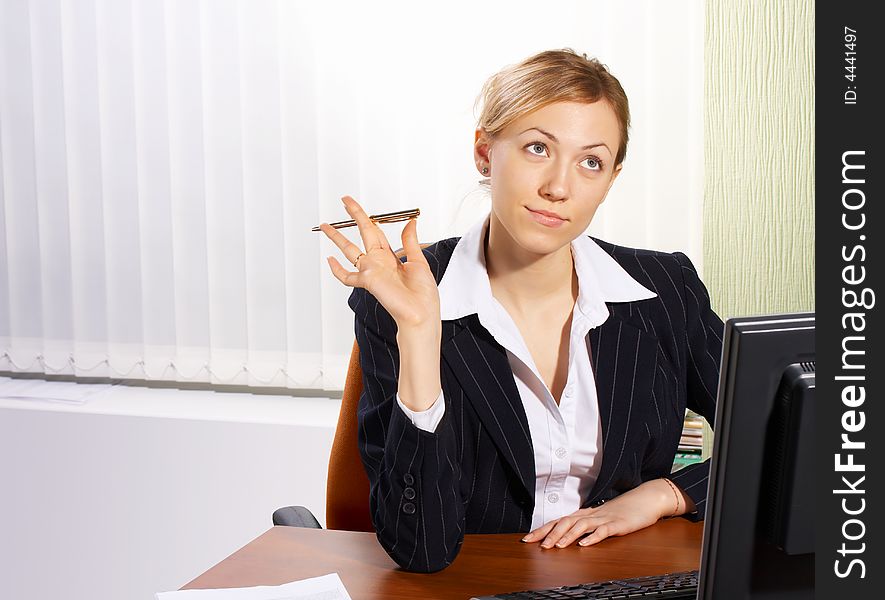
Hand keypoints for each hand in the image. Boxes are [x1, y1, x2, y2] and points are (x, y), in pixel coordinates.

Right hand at [320, 196, 439, 328]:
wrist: (421, 313)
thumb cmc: (423, 294)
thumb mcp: (419, 261)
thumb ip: (410, 241)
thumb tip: (411, 222)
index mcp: (391, 256)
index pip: (377, 231)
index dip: (369, 217)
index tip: (363, 207)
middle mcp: (379, 261)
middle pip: (363, 232)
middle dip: (354, 216)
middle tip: (345, 201)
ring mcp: (372, 271)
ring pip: (350, 250)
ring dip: (337, 238)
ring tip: (326, 226)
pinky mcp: (368, 281)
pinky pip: (347, 276)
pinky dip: (337, 270)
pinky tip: (330, 260)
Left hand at [521, 479, 676, 548]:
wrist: (645, 499)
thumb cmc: (622, 511)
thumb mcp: (601, 518)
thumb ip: (585, 525)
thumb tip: (567, 534)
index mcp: (585, 514)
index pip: (559, 521)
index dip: (542, 529)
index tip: (527, 538)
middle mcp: (591, 515)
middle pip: (566, 522)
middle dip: (549, 533)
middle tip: (534, 543)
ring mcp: (604, 518)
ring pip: (581, 526)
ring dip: (567, 536)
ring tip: (555, 546)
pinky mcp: (618, 524)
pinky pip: (604, 530)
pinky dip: (593, 537)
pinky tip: (585, 544)